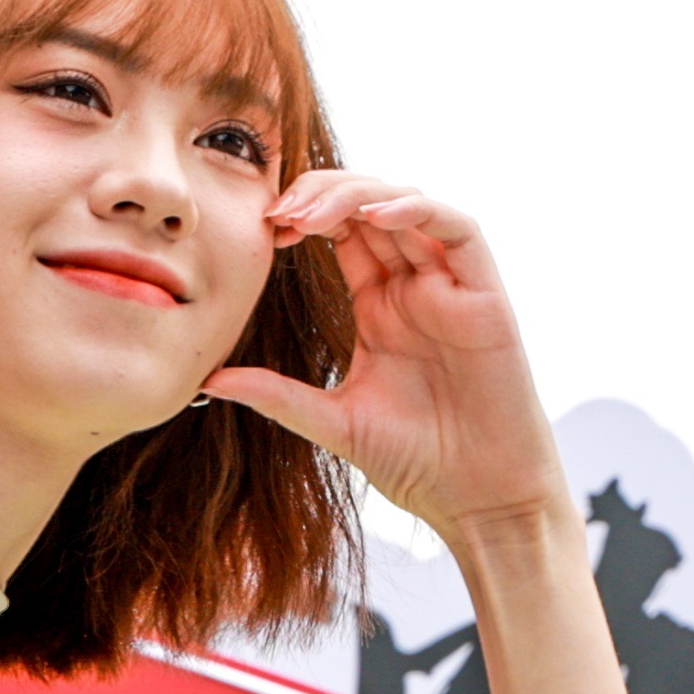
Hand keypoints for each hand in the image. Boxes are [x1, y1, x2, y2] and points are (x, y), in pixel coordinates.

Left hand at [202, 175, 562, 542]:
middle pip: (368, 206)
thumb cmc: (418, 463)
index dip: (304, 215)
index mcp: (379, 305)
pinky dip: (419, 211)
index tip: (264, 227)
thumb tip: (208, 380)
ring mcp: (451, 287)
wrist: (479, 499)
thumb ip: (276, 395)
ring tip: (312, 213)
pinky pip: (460, 230)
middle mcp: (415, 286)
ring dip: (358, 195)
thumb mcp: (333, 422)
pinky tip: (376, 217)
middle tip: (279, 211)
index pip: (341, 232)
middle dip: (321, 194)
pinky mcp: (485, 296)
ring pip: (408, 205)